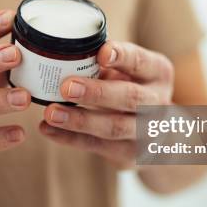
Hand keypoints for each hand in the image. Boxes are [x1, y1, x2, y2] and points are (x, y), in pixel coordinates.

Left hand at [39, 41, 173, 168]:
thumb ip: (104, 63)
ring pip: (114, 127)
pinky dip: (70, 138)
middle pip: (130, 98)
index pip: (141, 62)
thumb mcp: (126, 71)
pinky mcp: (129, 154)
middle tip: (67, 87)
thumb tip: (62, 52)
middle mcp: (158, 103)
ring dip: (80, 120)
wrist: (154, 131)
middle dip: (98, 92)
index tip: (102, 52)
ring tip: (51, 112)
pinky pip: (97, 145)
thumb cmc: (129, 87)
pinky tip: (48, 129)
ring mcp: (147, 132)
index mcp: (158, 73)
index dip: (123, 57)